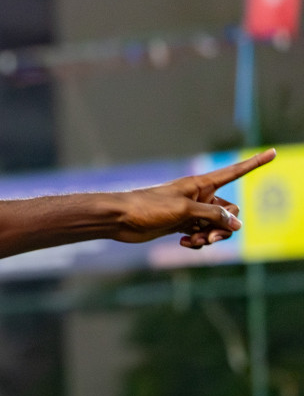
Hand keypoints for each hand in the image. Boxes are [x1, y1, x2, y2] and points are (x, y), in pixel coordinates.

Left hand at [114, 149, 274, 249]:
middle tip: (211, 236)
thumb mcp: (184, 210)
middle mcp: (199, 196)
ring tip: (196, 241)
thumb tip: (237, 224)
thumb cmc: (149, 207)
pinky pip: (202, 234)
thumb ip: (212, 216)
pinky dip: (198, 241)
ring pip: (216, 226)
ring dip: (211, 236)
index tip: (274, 152)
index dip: (254, 163)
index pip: (235, 172)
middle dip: (225, 226)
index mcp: (201, 184)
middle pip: (229, 211)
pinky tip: (186, 243)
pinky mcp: (182, 226)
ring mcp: (191, 212)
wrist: (121, 219)